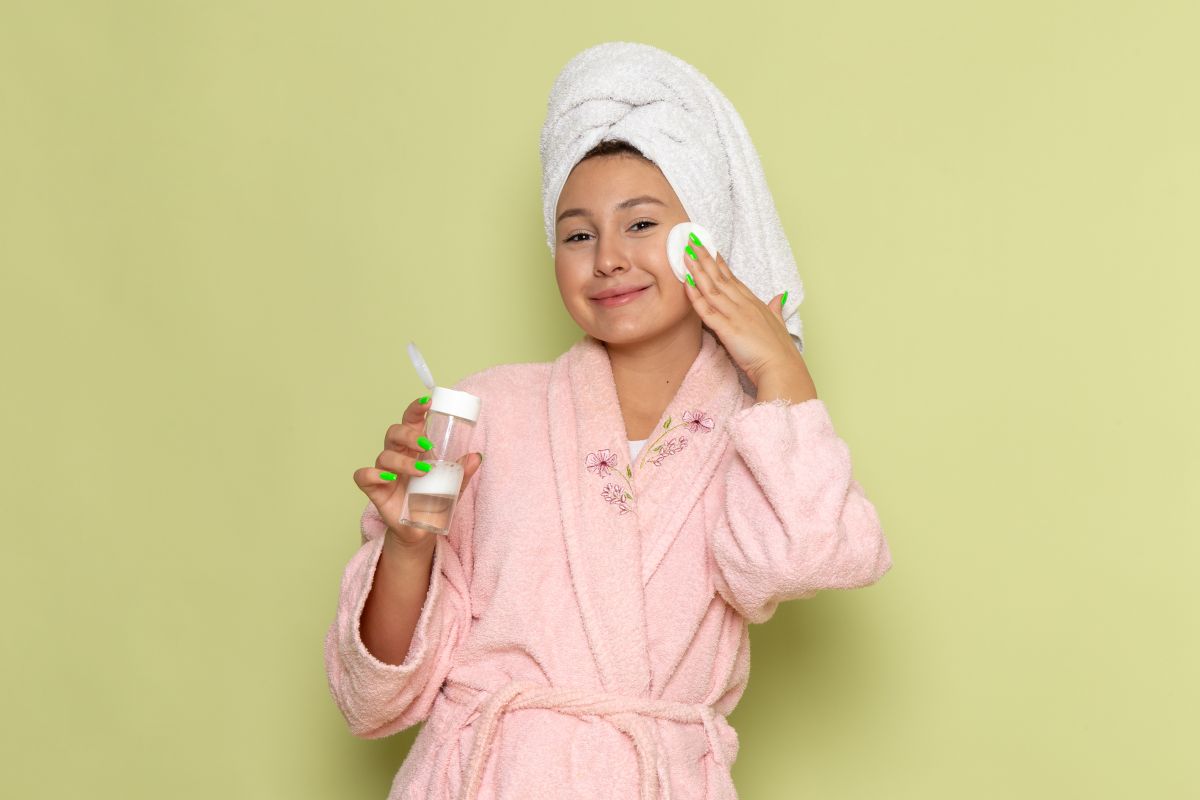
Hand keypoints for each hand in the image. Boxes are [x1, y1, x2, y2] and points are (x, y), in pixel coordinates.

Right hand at [352, 394, 481, 548]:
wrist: (423, 529)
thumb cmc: (434, 501)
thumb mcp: (453, 486)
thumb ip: (463, 472)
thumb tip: (477, 456)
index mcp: (414, 448)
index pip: (411, 421)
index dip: (416, 409)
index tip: (428, 402)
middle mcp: (398, 455)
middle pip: (394, 433)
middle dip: (409, 434)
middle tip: (428, 444)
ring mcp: (385, 472)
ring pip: (384, 455)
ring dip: (404, 461)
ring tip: (423, 471)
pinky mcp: (375, 490)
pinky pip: (364, 476)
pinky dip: (373, 475)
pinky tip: (389, 479)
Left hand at [681, 234, 799, 386]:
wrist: (782, 367)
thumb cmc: (780, 350)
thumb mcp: (779, 323)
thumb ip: (776, 308)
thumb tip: (780, 296)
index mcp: (753, 303)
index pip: (732, 279)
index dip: (719, 264)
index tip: (709, 249)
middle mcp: (743, 304)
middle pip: (720, 277)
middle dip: (705, 258)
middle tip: (692, 241)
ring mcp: (735, 315)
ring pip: (712, 288)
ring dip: (697, 271)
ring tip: (685, 254)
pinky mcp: (727, 329)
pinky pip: (707, 310)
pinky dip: (695, 296)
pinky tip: (686, 284)